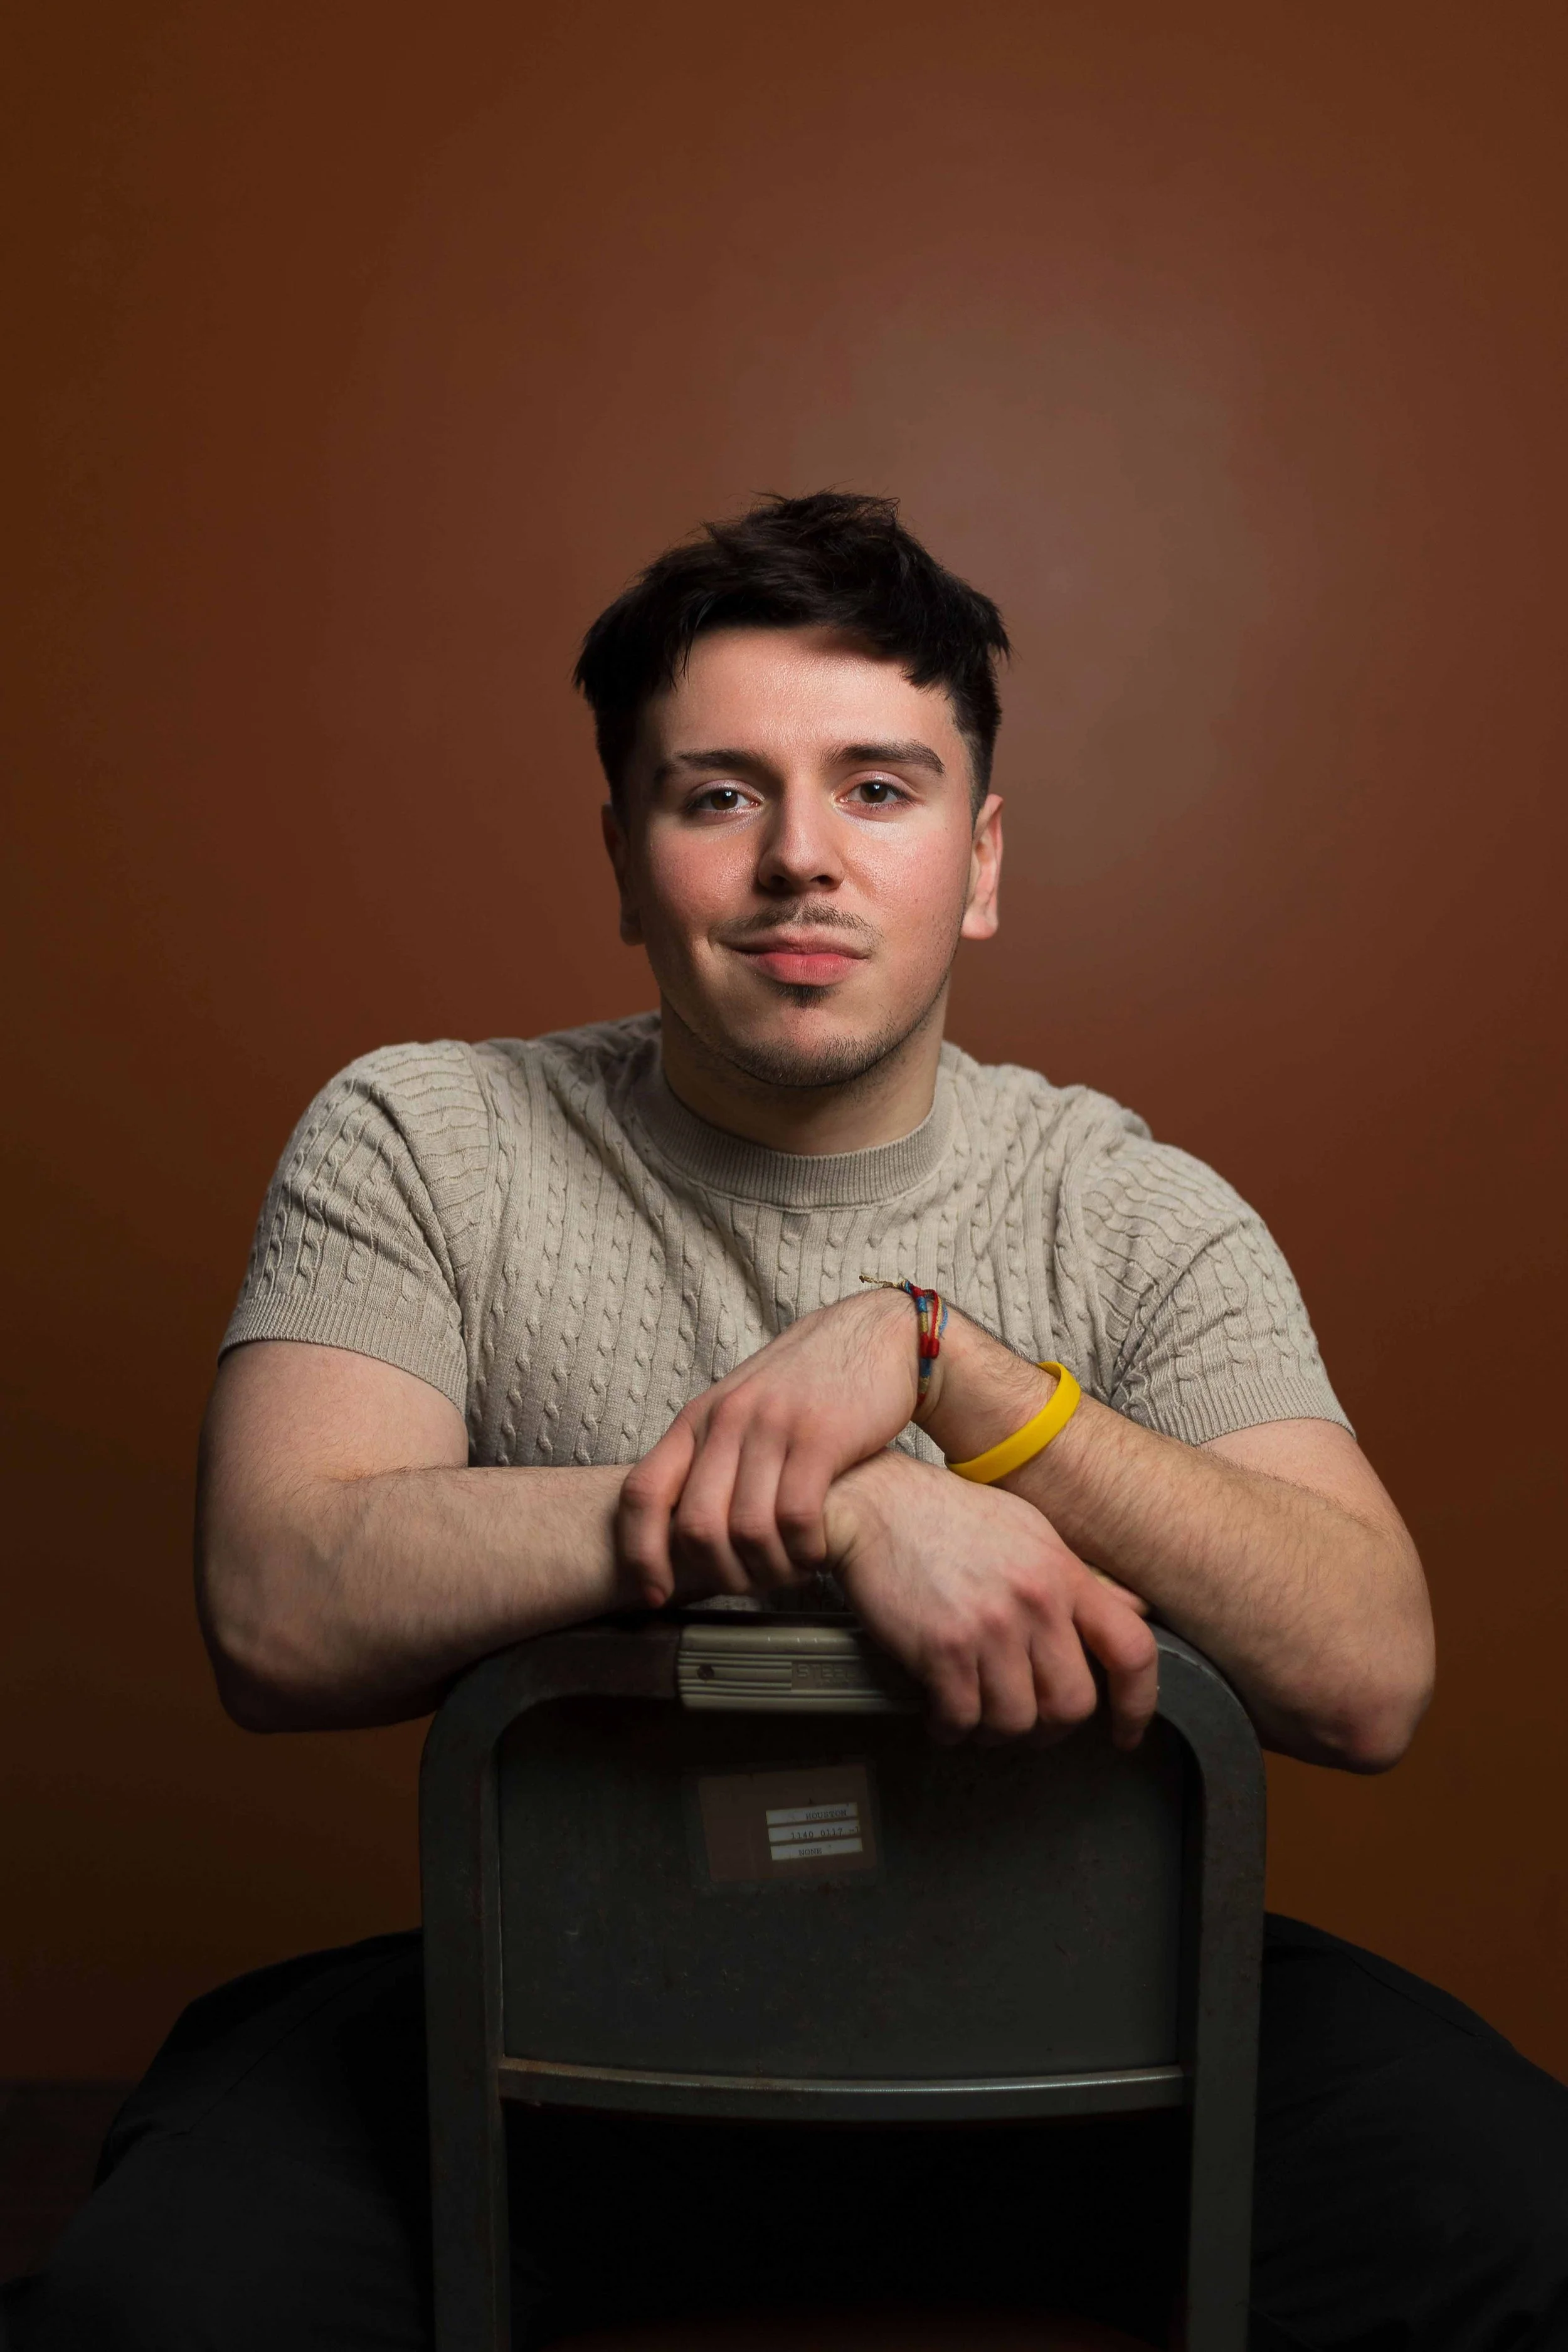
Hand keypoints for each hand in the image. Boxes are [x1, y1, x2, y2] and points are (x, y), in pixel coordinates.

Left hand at [617, 1288, 920, 1602]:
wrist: (875, 1335)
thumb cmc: (809, 1384)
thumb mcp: (743, 1409)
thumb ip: (711, 1458)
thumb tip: (681, 1528)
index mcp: (698, 1418)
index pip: (642, 1491)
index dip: (639, 1552)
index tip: (654, 1594)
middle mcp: (727, 1420)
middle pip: (695, 1525)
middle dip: (719, 1574)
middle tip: (749, 1587)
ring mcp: (773, 1426)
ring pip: (746, 1529)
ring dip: (768, 1569)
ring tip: (789, 1573)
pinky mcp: (821, 1435)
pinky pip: (797, 1516)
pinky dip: (803, 1550)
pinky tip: (816, 1552)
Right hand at [823, 1451, 1157, 1747]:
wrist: (876, 1503)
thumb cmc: (949, 1517)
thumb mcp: (1030, 1532)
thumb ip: (1079, 1579)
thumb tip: (1133, 1611)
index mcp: (1062, 1572)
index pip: (1132, 1648)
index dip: (1139, 1703)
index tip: (1127, 1731)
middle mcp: (1034, 1601)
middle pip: (1074, 1704)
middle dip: (1051, 1727)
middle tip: (1027, 1720)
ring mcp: (989, 1626)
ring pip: (1017, 1721)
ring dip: (996, 1730)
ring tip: (977, 1711)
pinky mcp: (941, 1648)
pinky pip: (962, 1720)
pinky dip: (951, 1728)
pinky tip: (942, 1712)